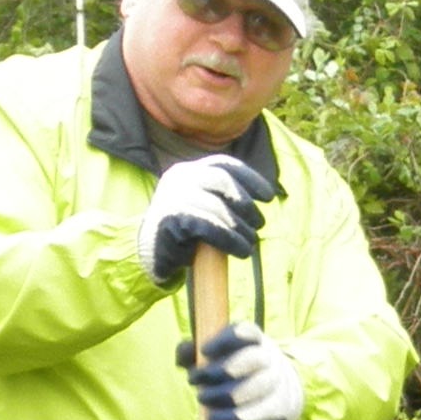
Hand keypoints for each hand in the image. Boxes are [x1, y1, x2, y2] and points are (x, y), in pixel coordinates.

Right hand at [133, 155, 262, 287]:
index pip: (223, 165)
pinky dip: (230, 239)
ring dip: (240, 228)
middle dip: (246, 202)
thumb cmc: (184, 230)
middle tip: (258, 224)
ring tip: (249, 243)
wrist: (151, 254)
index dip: (250, 178)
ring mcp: (172, 197)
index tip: (269, 196)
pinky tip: (240, 250)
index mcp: (187, 171)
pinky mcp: (172, 220)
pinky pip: (209, 226)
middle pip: (222, 180)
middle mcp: (178, 178)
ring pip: (217, 206)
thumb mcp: (204, 205)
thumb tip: (261, 197)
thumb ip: (224, 196)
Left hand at [182, 320, 305, 419]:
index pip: (246, 332)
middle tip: (193, 380)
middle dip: (221, 370)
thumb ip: (192, 352)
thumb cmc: (233, 371)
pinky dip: (234, 417)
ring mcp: (278, 381)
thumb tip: (184, 353)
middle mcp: (270, 357)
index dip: (225, 340)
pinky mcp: (280, 406)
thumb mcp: (211, 358)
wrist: (276, 392)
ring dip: (224, 395)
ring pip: (256, 387)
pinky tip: (214, 419)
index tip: (204, 351)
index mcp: (253, 338)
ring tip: (202, 399)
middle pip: (254, 359)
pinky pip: (260, 412)